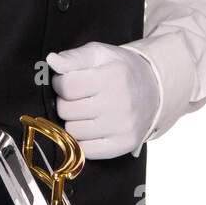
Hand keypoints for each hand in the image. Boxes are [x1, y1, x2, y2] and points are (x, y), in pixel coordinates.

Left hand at [45, 42, 159, 159]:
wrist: (153, 88)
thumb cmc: (119, 69)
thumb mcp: (98, 54)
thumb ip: (73, 57)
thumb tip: (52, 61)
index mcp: (113, 76)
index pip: (67, 86)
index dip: (59, 83)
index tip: (65, 82)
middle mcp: (120, 103)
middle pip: (67, 110)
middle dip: (65, 102)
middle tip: (77, 97)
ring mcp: (123, 126)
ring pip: (73, 131)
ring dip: (73, 121)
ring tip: (85, 111)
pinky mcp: (124, 144)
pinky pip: (86, 150)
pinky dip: (83, 140)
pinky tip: (91, 126)